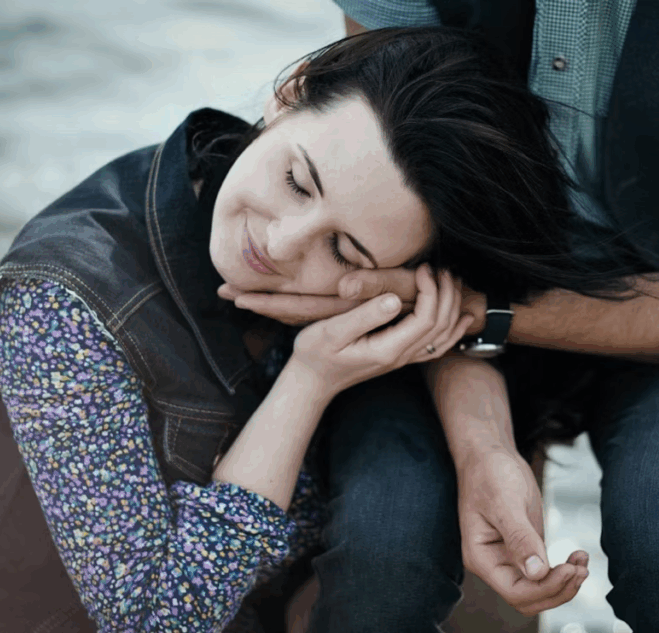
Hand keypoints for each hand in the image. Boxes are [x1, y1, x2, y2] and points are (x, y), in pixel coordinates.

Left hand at [217, 267, 419, 326]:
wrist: (439, 318)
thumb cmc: (422, 298)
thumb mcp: (397, 289)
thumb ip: (376, 288)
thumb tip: (344, 287)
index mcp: (343, 311)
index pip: (296, 308)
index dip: (266, 302)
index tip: (236, 296)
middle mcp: (339, 316)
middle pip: (289, 309)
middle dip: (258, 302)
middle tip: (219, 292)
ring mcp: (343, 315)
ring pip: (297, 310)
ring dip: (269, 304)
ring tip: (233, 295)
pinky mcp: (349, 312)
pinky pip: (310, 310)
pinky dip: (287, 306)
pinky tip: (273, 303)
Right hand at [287, 265, 474, 395]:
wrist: (311, 381)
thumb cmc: (315, 353)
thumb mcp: (332, 331)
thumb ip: (365, 316)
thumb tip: (396, 299)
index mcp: (388, 349)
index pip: (425, 319)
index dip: (431, 291)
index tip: (423, 268)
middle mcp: (400, 357)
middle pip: (439, 326)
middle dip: (447, 294)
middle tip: (443, 268)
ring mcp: (402, 359)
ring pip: (442, 336)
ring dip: (452, 307)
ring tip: (452, 282)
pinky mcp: (399, 357)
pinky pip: (436, 347)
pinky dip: (453, 331)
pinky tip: (463, 318)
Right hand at [458, 450, 588, 615]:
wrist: (489, 454)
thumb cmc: (490, 473)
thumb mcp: (505, 502)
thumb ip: (520, 538)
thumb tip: (537, 573)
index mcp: (482, 557)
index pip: (515, 591)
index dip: (544, 588)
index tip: (569, 569)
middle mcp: (494, 563)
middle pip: (527, 598)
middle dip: (557, 589)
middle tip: (580, 569)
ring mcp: (510, 557)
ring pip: (539, 589)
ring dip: (564, 582)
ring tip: (582, 562)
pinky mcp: (525, 548)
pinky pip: (545, 572)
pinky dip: (563, 570)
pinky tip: (577, 556)